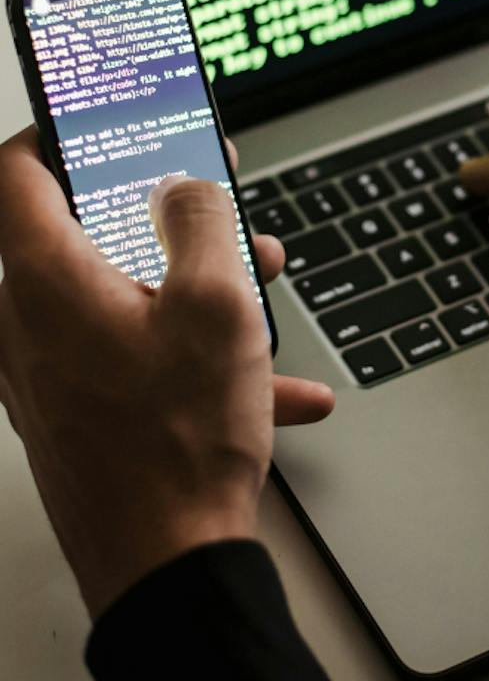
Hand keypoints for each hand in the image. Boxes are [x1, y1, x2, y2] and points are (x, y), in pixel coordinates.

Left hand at [0, 130, 334, 618]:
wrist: (167, 562)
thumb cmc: (178, 443)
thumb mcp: (220, 305)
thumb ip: (203, 221)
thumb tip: (186, 183)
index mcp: (44, 278)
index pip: (18, 169)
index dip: (62, 130)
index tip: (106, 118)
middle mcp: (25, 322)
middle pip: (85, 232)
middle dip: (166, 218)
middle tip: (222, 212)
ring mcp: (43, 372)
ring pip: (118, 295)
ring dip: (191, 286)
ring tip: (262, 297)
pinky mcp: (71, 410)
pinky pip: (134, 357)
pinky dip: (194, 354)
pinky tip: (272, 385)